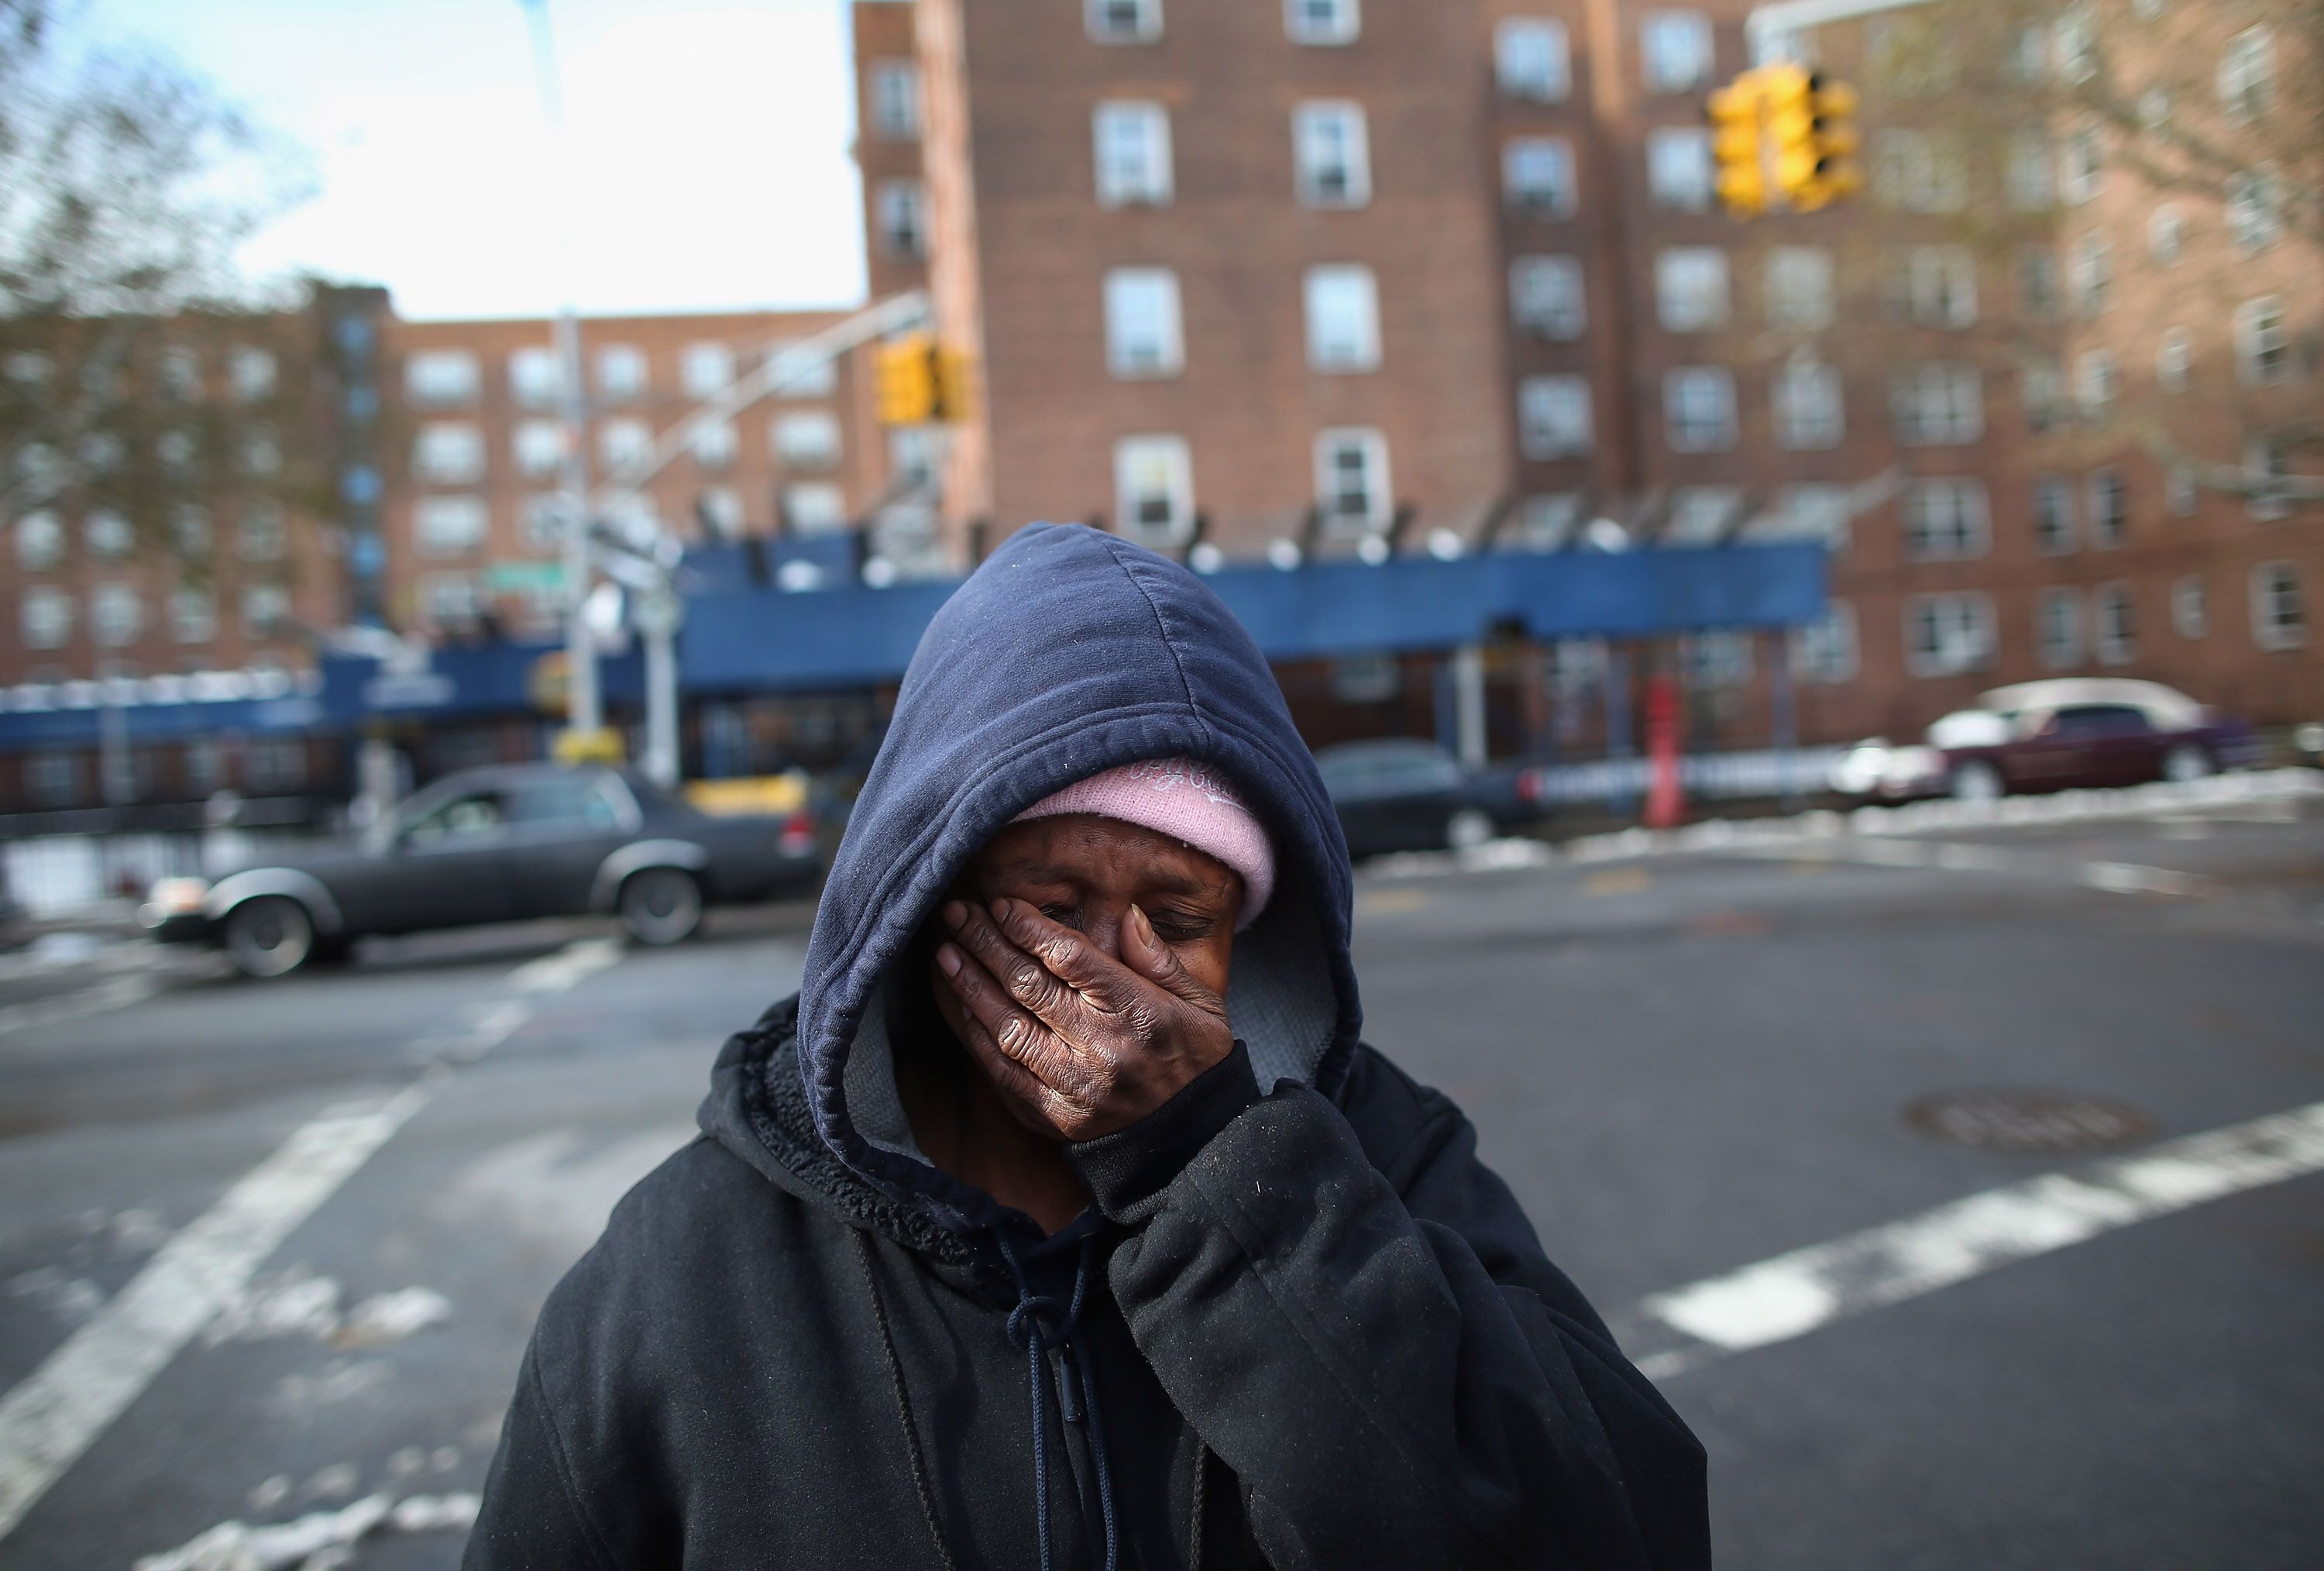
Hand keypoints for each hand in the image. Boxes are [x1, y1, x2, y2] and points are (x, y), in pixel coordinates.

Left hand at [935, 898, 1233, 1141]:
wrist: (1193, 1141)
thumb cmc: (1195, 1060)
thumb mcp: (1199, 1003)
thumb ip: (1159, 959)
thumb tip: (1126, 914)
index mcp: (1139, 1011)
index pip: (1070, 957)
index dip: (1029, 927)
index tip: (1002, 905)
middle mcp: (1102, 1047)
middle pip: (1029, 984)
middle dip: (988, 943)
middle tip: (959, 914)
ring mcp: (1074, 1084)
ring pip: (1007, 1025)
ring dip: (971, 985)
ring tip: (947, 953)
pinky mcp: (1054, 1115)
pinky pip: (1002, 1070)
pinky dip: (977, 1034)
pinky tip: (961, 1005)